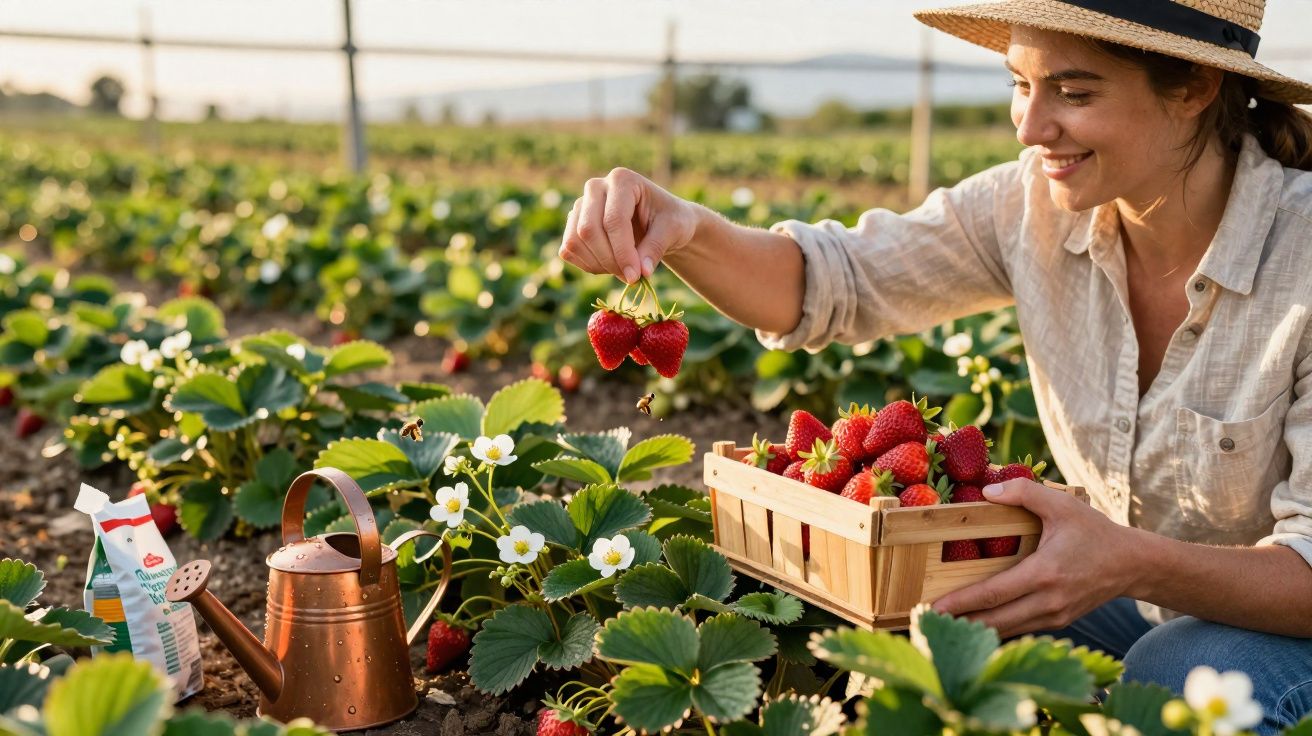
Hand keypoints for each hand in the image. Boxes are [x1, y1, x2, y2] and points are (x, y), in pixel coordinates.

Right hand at [558, 167, 700, 283]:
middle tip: (631, 277)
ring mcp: (581, 204)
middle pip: (588, 229)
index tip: (635, 277)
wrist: (661, 222)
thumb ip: (656, 248)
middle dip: (609, 260)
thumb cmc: (670, 220)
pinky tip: (610, 267)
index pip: (613, 219)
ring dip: (597, 265)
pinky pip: (568, 250)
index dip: (622, 252)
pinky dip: (588, 265)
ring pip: (574, 240)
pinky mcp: (573, 223)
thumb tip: (641, 273)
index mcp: (622, 179)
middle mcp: (596, 187)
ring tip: (623, 271)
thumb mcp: (673, 230)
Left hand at [931, 478, 1133, 638]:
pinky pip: (1020, 630)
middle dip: (959, 625)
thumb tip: (986, 492)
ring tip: (943, 628)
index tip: (933, 608)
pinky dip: (996, 630)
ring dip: (975, 631)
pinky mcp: (1058, 622)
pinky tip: (974, 627)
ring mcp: (1054, 616)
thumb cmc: (1094, 532)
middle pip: (995, 621)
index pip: (994, 594)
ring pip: (1007, 631)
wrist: (1132, 564)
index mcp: (1045, 573)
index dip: (961, 603)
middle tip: (927, 623)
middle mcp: (1048, 601)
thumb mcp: (1061, 504)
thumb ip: (1023, 492)